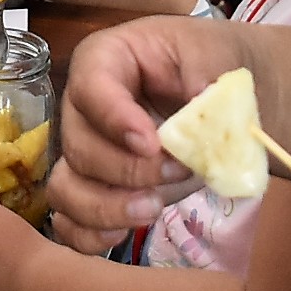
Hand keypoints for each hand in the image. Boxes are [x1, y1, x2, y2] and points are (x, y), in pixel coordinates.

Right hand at [50, 17, 253, 231]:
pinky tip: (120, 236)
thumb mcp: (215, 54)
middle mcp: (83, 107)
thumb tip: (203, 107)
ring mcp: (85, 151)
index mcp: (105, 60)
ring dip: (105, 207)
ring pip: (65, 187)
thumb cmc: (212, 63)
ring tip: (152, 209)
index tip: (153, 144)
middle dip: (127, 169)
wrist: (224, 96)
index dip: (115, 119)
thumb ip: (207, 75)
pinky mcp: (95, 188)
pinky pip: (69, 220)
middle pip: (78, 145)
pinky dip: (87, 235)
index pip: (90, 88)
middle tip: (179, 171)